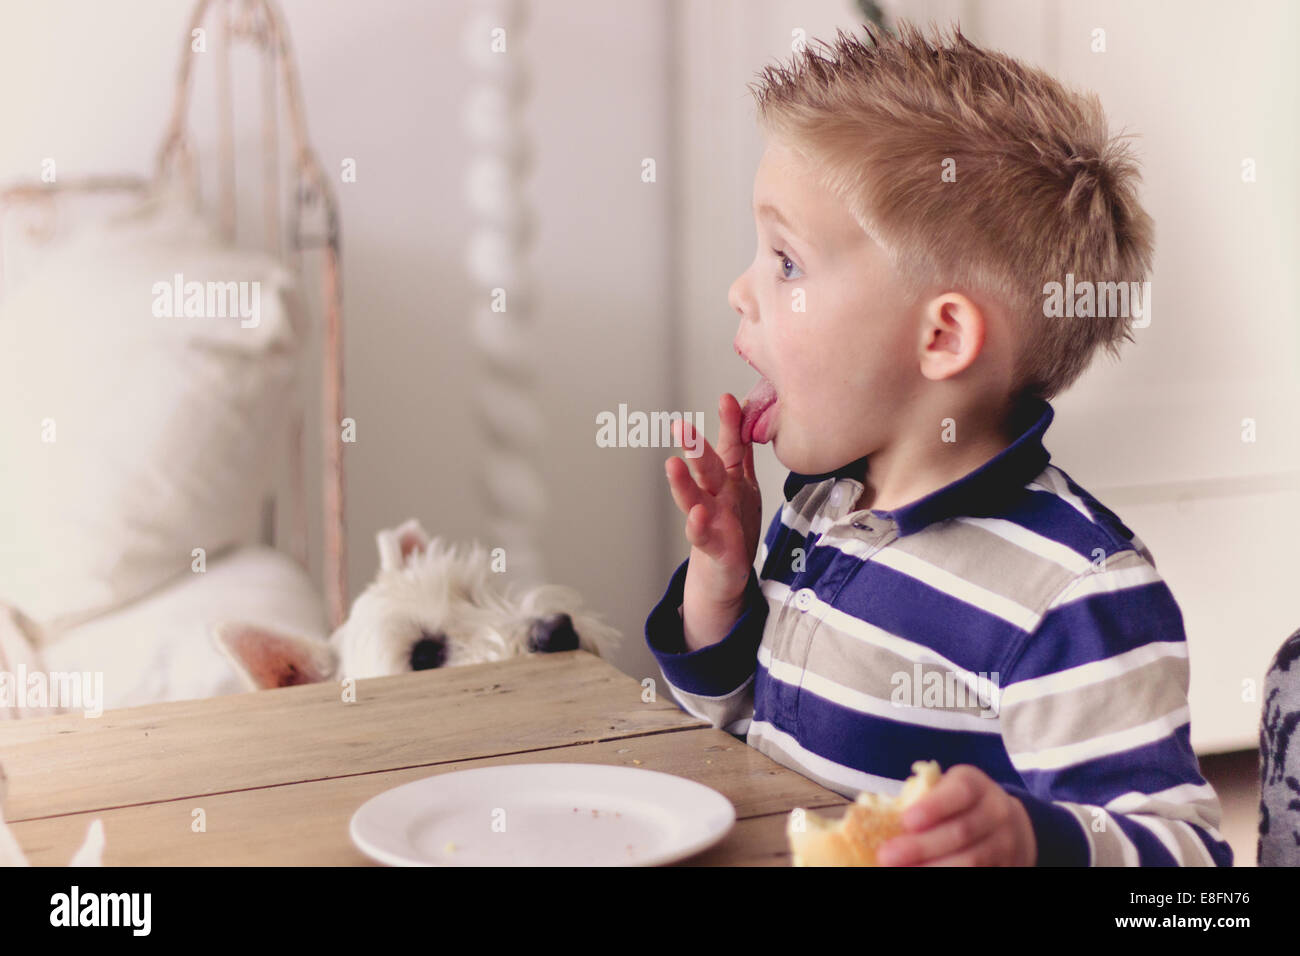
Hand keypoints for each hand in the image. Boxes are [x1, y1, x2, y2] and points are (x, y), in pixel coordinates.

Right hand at [665, 393, 761, 605]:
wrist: (725, 573)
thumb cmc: (734, 525)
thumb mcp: (743, 484)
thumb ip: (742, 452)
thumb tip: (750, 413)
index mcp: (728, 479)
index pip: (730, 446)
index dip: (729, 424)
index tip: (727, 398)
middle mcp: (716, 495)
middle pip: (706, 468)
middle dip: (694, 447)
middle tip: (680, 426)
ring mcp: (712, 521)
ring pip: (695, 498)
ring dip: (683, 483)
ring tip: (672, 464)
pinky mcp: (714, 548)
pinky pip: (703, 536)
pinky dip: (698, 526)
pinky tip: (696, 514)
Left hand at [876, 765, 1036, 865]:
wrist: (1008, 824)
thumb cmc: (959, 805)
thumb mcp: (947, 791)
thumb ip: (923, 801)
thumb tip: (881, 820)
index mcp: (976, 785)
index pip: (959, 792)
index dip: (933, 807)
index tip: (906, 821)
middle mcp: (996, 811)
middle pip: (960, 832)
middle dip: (921, 847)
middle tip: (886, 856)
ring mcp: (1005, 842)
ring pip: (970, 860)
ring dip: (932, 868)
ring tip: (899, 871)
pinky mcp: (1006, 866)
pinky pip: (978, 874)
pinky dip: (949, 877)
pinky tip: (922, 875)